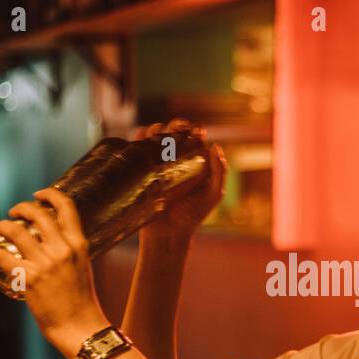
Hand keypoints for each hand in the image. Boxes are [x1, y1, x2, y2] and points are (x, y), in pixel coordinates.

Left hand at [0, 188, 106, 355]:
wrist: (80, 326)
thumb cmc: (81, 301)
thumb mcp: (83, 267)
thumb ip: (70, 250)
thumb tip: (52, 239)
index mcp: (79, 244)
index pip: (66, 207)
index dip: (49, 195)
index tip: (38, 195)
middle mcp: (62, 250)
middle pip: (37, 214)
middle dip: (21, 208)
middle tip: (14, 213)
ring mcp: (45, 264)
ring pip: (15, 231)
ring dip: (2, 225)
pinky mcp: (29, 279)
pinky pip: (2, 256)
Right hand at [134, 120, 226, 241]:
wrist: (167, 234)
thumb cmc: (192, 216)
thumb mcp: (213, 195)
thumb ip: (219, 172)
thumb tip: (215, 146)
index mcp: (194, 163)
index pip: (194, 138)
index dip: (194, 130)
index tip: (196, 130)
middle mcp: (176, 160)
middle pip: (174, 133)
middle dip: (176, 125)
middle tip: (177, 128)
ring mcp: (157, 164)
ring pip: (155, 137)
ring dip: (157, 130)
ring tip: (160, 135)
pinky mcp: (142, 170)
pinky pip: (138, 148)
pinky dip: (139, 138)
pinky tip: (144, 139)